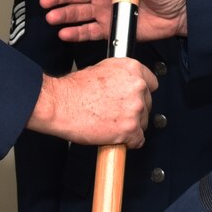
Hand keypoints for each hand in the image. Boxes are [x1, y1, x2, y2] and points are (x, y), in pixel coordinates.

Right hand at [26, 57, 155, 145]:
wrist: (60, 104)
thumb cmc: (74, 89)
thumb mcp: (102, 69)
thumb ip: (120, 77)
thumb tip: (126, 85)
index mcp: (132, 69)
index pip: (151, 84)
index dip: (141, 94)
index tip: (135, 99)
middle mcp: (137, 87)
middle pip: (147, 104)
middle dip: (134, 111)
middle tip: (117, 113)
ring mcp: (135, 109)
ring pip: (143, 123)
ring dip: (131, 126)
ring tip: (112, 124)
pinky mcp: (130, 129)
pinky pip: (138, 140)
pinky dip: (128, 142)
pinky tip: (116, 137)